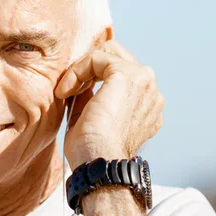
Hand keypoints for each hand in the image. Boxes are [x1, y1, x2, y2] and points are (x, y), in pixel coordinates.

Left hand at [55, 40, 164, 168]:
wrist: (99, 162)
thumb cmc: (92, 151)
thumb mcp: (93, 118)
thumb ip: (93, 96)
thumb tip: (82, 81)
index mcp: (146, 105)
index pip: (120, 74)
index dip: (90, 77)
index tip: (69, 96)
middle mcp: (151, 91)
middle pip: (117, 57)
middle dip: (88, 68)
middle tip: (68, 89)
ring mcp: (144, 81)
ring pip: (107, 53)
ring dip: (81, 69)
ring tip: (65, 91)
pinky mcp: (128, 75)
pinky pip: (96, 58)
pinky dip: (76, 71)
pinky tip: (65, 91)